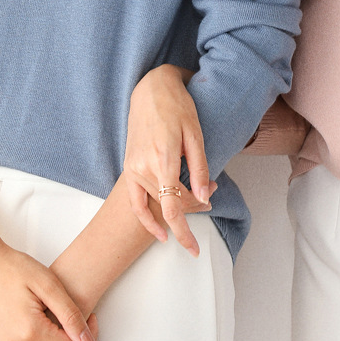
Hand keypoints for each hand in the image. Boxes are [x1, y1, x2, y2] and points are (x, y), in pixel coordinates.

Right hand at [123, 64, 216, 256]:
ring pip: (156, 202)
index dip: (184, 232)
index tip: (193, 250)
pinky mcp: (128, 166)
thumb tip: (206, 198)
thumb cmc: (178, 108)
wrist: (151, 90)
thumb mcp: (196, 135)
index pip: (172, 206)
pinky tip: (159, 231)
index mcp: (163, 158)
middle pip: (169, 205)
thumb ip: (200, 169)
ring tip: (196, 196)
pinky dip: (145, 218)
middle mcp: (144, 166)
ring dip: (176, 207)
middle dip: (192, 208)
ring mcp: (132, 167)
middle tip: (211, 197)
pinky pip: (133, 201)